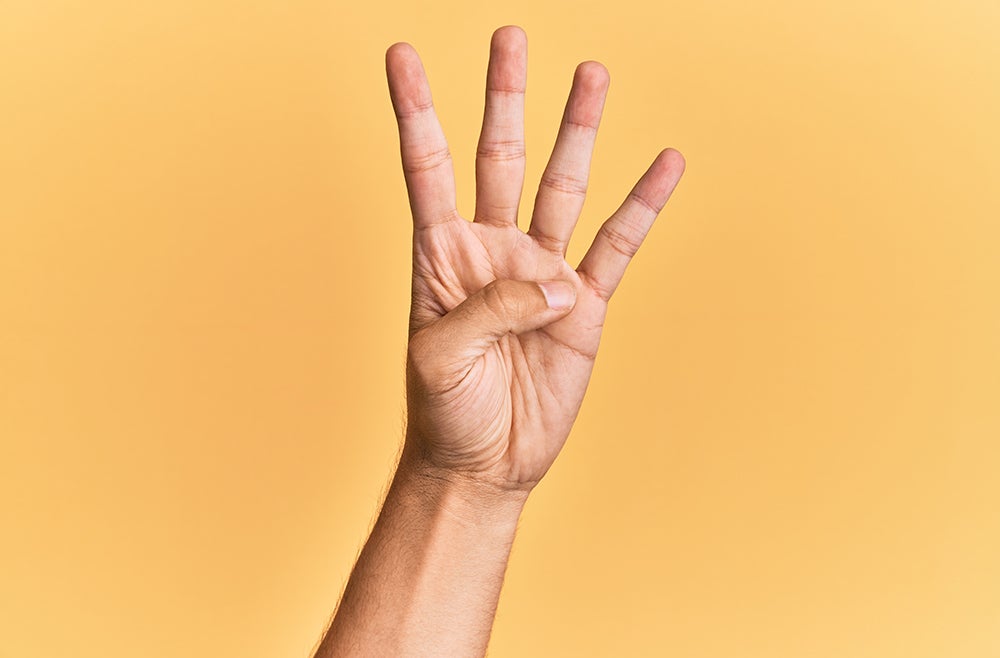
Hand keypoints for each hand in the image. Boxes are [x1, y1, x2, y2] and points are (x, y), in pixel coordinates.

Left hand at [388, 26, 684, 492]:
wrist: (484, 462)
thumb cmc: (445, 409)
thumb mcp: (440, 355)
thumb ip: (492, 306)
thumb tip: (556, 282)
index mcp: (442, 255)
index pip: (426, 167)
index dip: (415, 111)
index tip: (400, 55)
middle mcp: (493, 251)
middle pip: (500, 156)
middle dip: (505, 97)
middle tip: (509, 38)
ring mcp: (542, 273)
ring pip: (563, 185)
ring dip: (577, 130)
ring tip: (592, 74)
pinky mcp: (585, 305)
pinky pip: (617, 245)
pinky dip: (643, 206)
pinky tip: (664, 164)